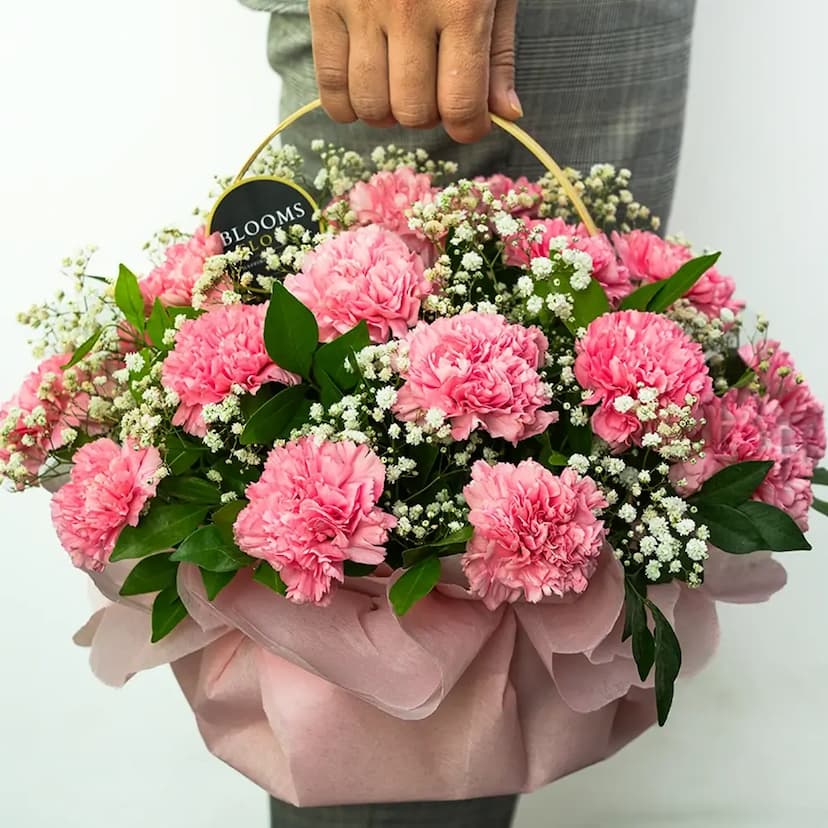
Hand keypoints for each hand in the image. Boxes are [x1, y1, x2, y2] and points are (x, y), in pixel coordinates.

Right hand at [308, 0, 520, 143]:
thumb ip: (498, 51)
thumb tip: (507, 113)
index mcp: (461, 6)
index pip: (461, 106)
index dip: (468, 127)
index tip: (469, 121)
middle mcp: (408, 10)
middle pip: (413, 111)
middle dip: (428, 114)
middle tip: (432, 91)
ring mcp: (362, 7)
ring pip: (371, 106)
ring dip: (388, 112)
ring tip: (398, 88)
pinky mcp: (326, 2)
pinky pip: (329, 85)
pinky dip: (346, 105)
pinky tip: (364, 90)